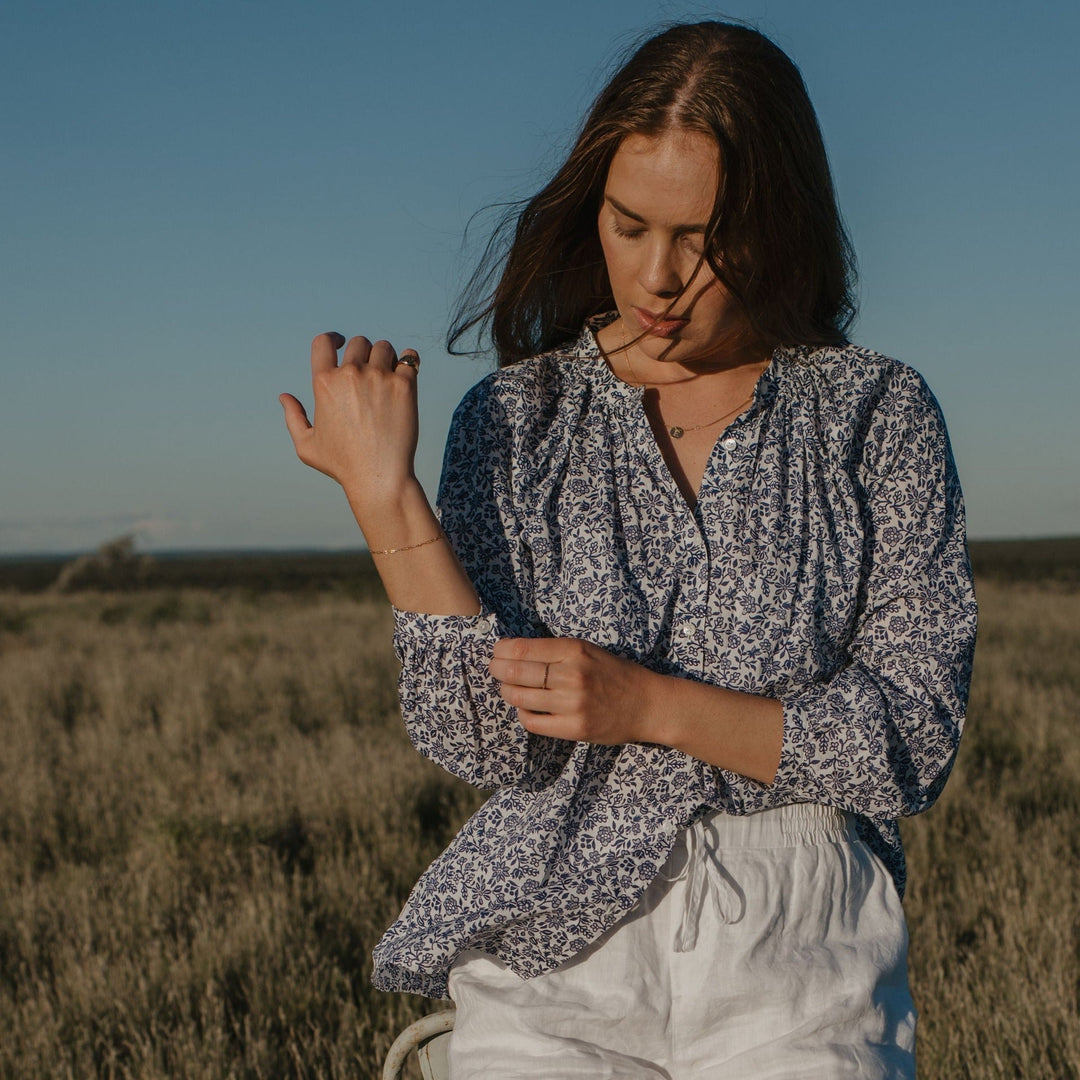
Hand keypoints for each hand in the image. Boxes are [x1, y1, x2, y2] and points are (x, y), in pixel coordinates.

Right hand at [280, 333, 420, 510]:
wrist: (378, 476)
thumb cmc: (342, 465)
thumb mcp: (307, 446)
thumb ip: (293, 418)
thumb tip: (284, 396)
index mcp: (324, 383)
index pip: (323, 342)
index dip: (332, 338)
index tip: (340, 341)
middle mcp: (351, 375)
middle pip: (359, 342)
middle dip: (363, 353)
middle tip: (370, 370)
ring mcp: (379, 378)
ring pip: (384, 347)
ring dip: (385, 356)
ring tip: (388, 374)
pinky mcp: (404, 386)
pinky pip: (410, 358)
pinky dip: (409, 361)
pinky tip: (407, 371)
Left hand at [489, 637, 660, 744]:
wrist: (647, 704)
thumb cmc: (615, 674)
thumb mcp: (588, 650)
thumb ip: (555, 651)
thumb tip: (512, 651)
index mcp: (574, 650)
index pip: (522, 648)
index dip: (501, 651)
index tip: (496, 652)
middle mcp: (572, 675)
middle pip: (516, 672)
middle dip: (497, 670)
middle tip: (494, 669)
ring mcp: (573, 704)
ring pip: (519, 697)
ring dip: (507, 691)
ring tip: (508, 688)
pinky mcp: (574, 728)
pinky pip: (532, 722)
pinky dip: (522, 713)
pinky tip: (526, 707)